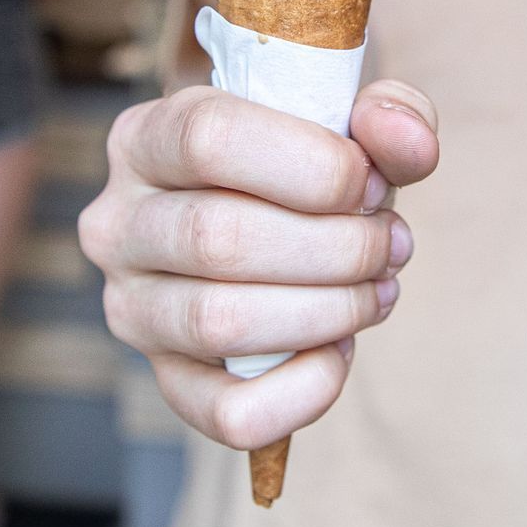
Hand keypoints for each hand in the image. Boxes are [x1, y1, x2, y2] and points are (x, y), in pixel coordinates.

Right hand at [78, 79, 439, 449]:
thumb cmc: (311, 164)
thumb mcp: (351, 122)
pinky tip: (339, 349)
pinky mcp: (166, 378)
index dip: (313, 167)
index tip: (372, 186)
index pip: (209, 140)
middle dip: (336, 247)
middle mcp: (117, 224)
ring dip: (329, 311)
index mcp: (145, 136)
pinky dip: (305, 390)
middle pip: (218, 239)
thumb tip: (409, 145)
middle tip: (391, 244)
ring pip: (221, 323)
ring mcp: (132, 308)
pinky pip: (229, 412)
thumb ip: (391, 114)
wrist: (283, 222)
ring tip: (377, 290)